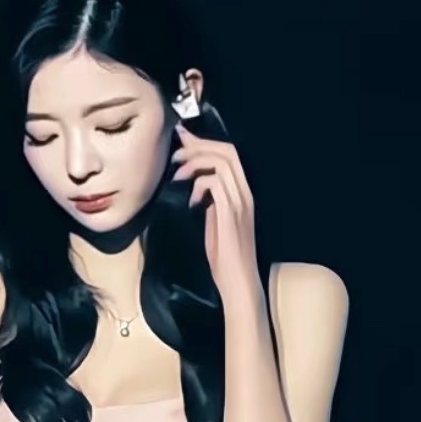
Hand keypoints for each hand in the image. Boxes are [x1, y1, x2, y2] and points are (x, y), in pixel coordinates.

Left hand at [170, 125, 259, 302]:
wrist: (238, 282)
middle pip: (227, 151)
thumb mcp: (215, 222)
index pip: (230, 154)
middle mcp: (245, 193)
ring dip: (195, 162)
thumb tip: (195, 185)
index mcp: (243, 193)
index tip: (182, 139)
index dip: (205, 143)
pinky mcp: (231, 213)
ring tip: (178, 174)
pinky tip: (190, 200)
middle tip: (175, 152)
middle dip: (198, 145)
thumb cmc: (226, 258)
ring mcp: (240, 201)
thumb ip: (210, 202)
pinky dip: (199, 184)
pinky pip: (215, 182)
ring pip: (222, 162)